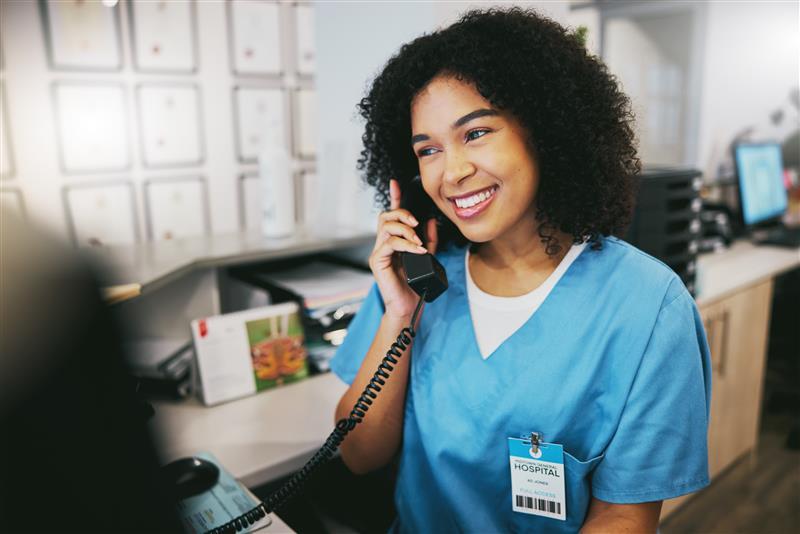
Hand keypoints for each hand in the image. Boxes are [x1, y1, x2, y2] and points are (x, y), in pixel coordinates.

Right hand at [368, 178, 438, 319]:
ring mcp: (378, 252)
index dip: (394, 197)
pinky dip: (405, 244)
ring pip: (386, 227)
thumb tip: (430, 221)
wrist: (408, 307)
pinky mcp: (377, 262)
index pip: (392, 215)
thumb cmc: (415, 284)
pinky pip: (389, 244)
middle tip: (416, 224)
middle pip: (386, 216)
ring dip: (405, 230)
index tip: (396, 183)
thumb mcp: (427, 257)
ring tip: (418, 241)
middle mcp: (383, 244)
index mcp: (394, 241)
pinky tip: (417, 250)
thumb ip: (429, 239)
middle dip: (402, 214)